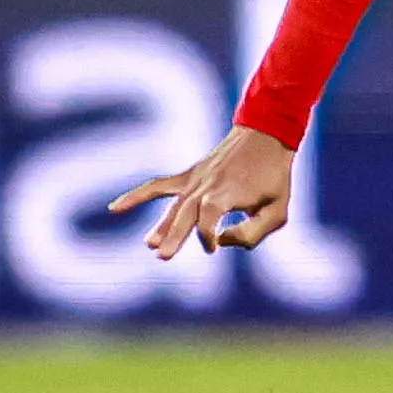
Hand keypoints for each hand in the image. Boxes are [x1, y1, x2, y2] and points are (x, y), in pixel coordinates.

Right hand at [108, 126, 295, 258]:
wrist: (266, 136)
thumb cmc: (275, 177)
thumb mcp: (278, 209)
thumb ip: (254, 233)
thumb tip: (222, 241)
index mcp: (229, 192)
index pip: (208, 218)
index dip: (208, 235)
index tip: (214, 246)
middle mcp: (207, 186)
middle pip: (186, 213)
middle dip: (174, 235)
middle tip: (162, 256)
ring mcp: (194, 180)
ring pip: (173, 206)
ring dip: (161, 226)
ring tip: (150, 245)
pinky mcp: (188, 177)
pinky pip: (158, 185)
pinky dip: (136, 195)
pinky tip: (114, 208)